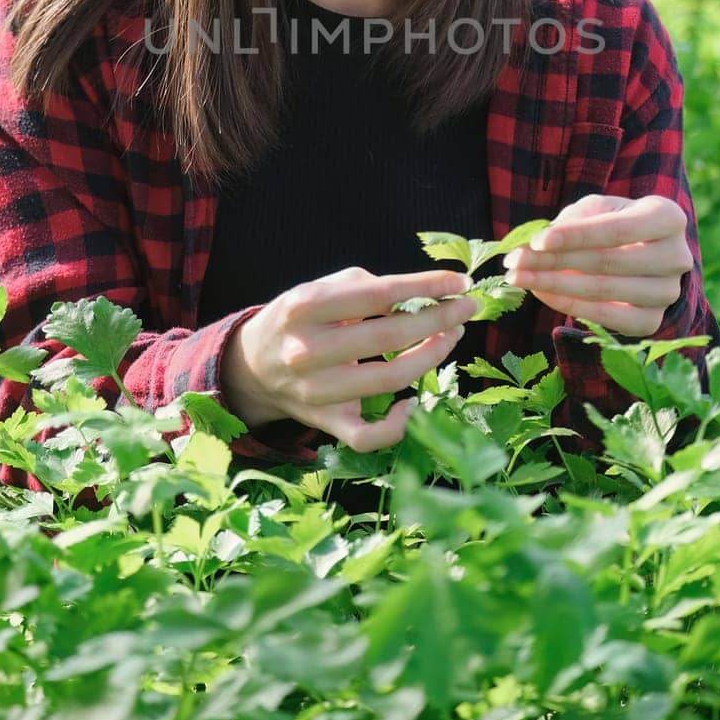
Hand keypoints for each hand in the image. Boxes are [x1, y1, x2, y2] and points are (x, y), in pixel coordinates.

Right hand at [221, 266, 479, 453]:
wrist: (253, 365)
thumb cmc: (300, 319)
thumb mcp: (319, 289)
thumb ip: (365, 287)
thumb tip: (425, 295)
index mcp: (304, 307)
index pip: (377, 294)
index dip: (424, 288)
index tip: (459, 282)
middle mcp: (307, 350)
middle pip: (388, 336)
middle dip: (438, 320)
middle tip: (466, 308)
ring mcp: (316, 392)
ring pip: (388, 380)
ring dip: (431, 357)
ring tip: (451, 336)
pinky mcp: (325, 423)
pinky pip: (368, 436)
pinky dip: (398, 424)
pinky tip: (414, 401)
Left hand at [502, 193, 693, 337]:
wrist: (646, 256)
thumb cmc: (616, 224)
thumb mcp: (599, 209)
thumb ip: (574, 219)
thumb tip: (539, 242)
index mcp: (668, 217)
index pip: (616, 230)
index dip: (575, 236)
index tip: (537, 241)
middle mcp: (676, 257)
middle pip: (607, 262)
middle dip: (554, 262)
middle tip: (515, 261)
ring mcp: (667, 293)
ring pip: (603, 291)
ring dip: (553, 285)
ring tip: (518, 277)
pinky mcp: (652, 321)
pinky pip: (605, 317)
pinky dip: (568, 305)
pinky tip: (540, 292)